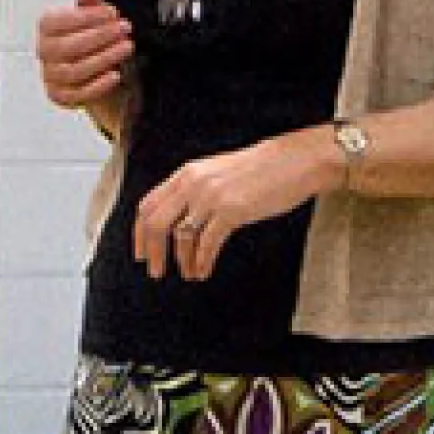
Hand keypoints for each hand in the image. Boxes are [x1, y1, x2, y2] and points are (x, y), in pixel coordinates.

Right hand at [36, 0, 134, 112]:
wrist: (98, 74)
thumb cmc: (93, 41)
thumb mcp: (95, 19)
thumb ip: (90, 6)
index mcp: (47, 28)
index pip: (58, 22)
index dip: (86, 17)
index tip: (111, 13)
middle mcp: (44, 52)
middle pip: (66, 47)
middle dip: (99, 37)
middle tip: (124, 29)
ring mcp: (50, 77)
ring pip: (74, 71)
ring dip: (104, 58)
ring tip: (126, 47)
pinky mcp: (61, 97)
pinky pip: (79, 94)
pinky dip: (99, 85)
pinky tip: (116, 74)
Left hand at [133, 134, 325, 281]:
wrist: (294, 160)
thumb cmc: (260, 170)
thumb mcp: (216, 173)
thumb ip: (193, 191)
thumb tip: (176, 219)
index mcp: (186, 174)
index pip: (148, 205)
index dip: (139, 233)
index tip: (141, 253)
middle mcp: (193, 183)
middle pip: (156, 223)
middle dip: (153, 251)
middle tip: (156, 271)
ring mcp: (211, 197)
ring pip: (181, 236)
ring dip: (182, 261)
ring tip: (189, 273)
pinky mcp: (232, 211)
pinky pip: (207, 244)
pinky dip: (202, 261)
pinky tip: (203, 271)